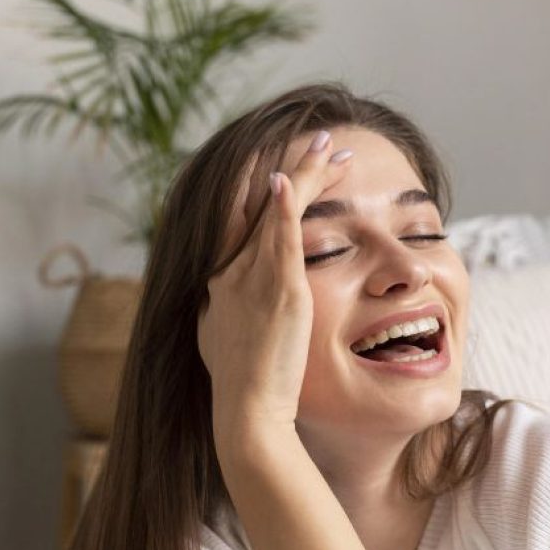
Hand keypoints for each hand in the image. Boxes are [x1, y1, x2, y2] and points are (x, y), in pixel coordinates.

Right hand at [197, 131, 351, 432]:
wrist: (247, 410)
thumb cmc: (241, 383)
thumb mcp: (223, 336)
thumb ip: (225, 308)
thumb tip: (224, 297)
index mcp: (221, 280)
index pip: (240, 217)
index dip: (260, 184)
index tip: (280, 162)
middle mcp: (232, 270)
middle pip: (260, 202)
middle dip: (290, 166)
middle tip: (317, 139)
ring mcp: (253, 278)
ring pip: (277, 211)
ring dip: (303, 172)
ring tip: (328, 143)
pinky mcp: (278, 291)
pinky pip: (280, 239)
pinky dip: (283, 206)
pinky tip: (289, 177)